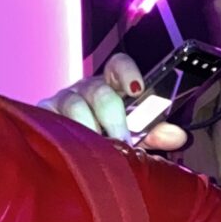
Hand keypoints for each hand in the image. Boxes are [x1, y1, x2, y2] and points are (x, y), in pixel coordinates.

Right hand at [42, 54, 186, 153]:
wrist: (69, 156)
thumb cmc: (107, 139)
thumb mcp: (135, 136)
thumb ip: (155, 134)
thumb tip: (178, 135)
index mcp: (111, 86)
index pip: (118, 65)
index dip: (127, 72)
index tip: (136, 89)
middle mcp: (86, 89)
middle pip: (99, 91)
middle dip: (113, 117)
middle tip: (122, 141)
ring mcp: (62, 100)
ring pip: (74, 105)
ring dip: (88, 128)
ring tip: (97, 149)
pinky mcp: (43, 115)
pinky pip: (50, 119)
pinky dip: (62, 133)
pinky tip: (71, 148)